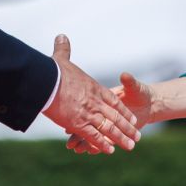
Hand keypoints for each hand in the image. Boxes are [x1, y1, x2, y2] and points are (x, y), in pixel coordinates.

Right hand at [43, 35, 139, 153]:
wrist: (48, 82)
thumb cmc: (53, 72)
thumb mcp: (60, 61)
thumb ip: (63, 50)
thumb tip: (61, 36)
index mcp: (94, 88)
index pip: (114, 101)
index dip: (123, 111)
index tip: (132, 118)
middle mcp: (95, 102)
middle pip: (116, 117)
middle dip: (127, 128)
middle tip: (137, 137)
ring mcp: (88, 113)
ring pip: (109, 128)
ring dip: (120, 138)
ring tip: (130, 146)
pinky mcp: (78, 123)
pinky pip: (93, 135)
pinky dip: (102, 143)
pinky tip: (109, 150)